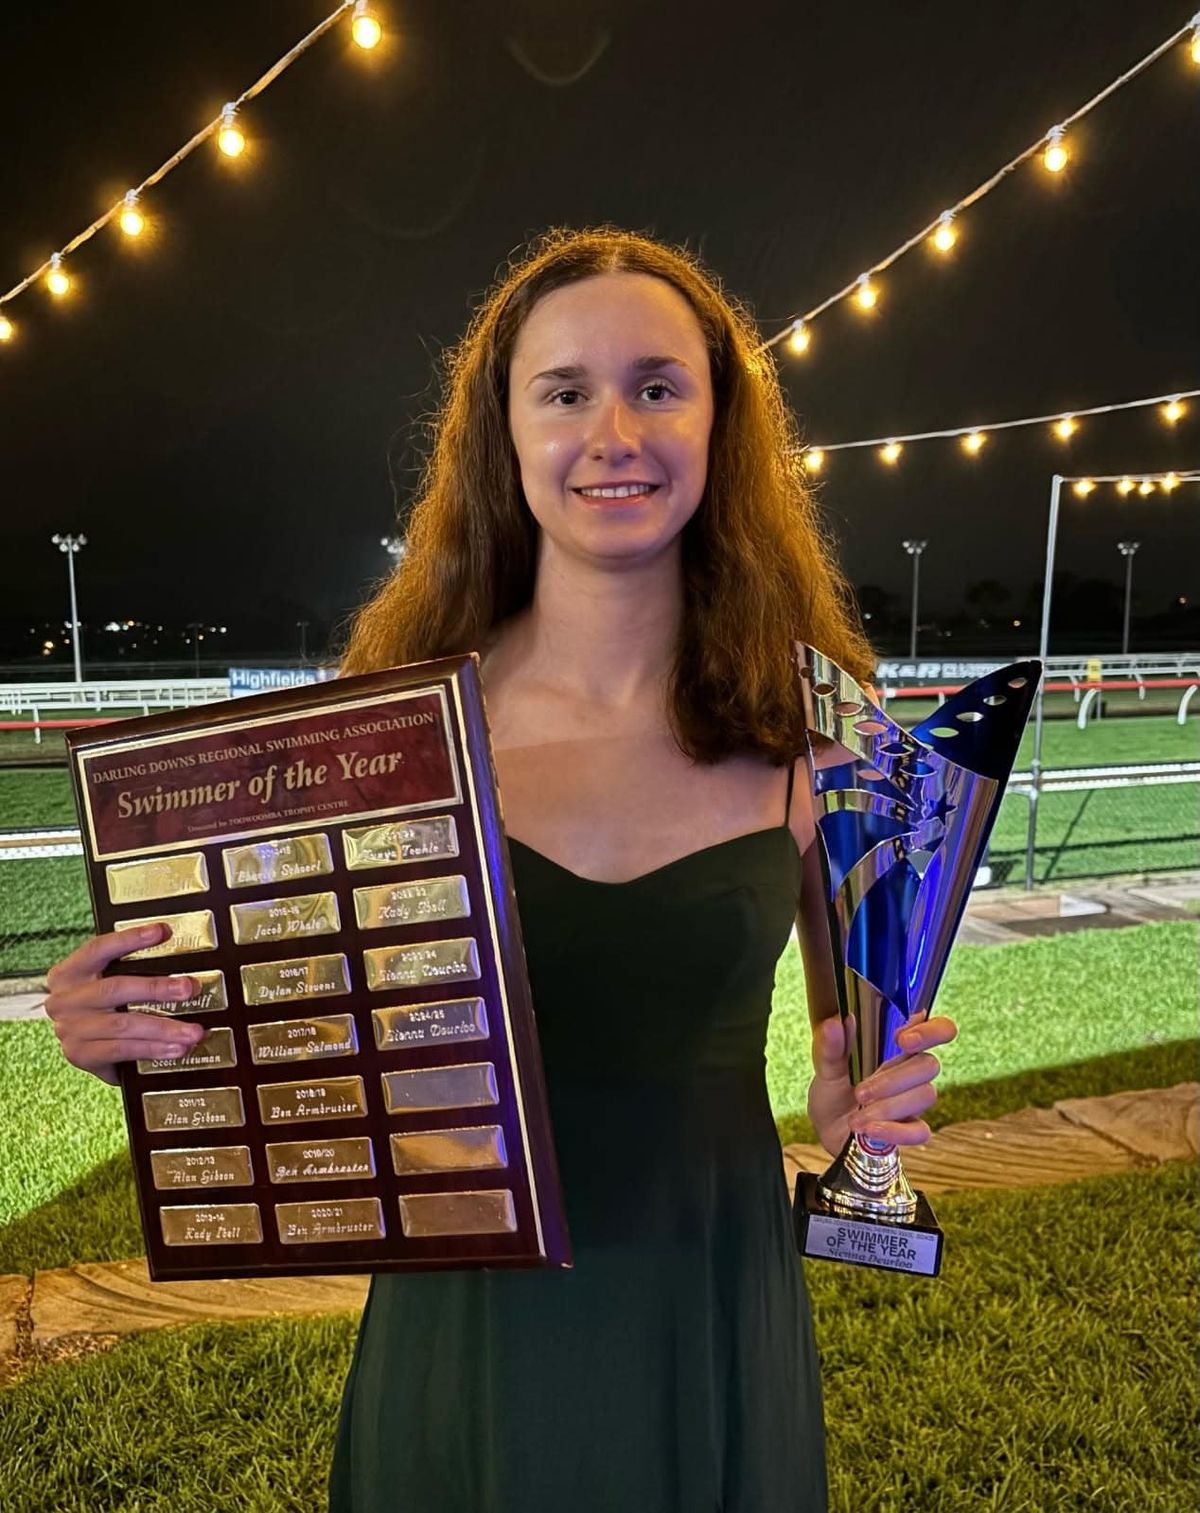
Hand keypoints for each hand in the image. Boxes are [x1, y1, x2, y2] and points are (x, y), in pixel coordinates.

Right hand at [44, 924, 205, 1085]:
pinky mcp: (80, 1055)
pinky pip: (122, 1050)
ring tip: (192, 1031)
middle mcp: (64, 1000)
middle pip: (115, 988)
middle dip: (156, 988)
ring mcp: (70, 1029)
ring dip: (164, 1028)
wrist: (79, 1048)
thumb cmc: (101, 1006)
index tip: (162, 931)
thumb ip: (132, 970)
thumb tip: (179, 966)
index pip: (98, 949)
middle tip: (189, 988)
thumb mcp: (105, 982)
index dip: (129, 939)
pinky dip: (153, 1049)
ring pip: (123, 1025)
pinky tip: (176, 1049)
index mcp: (68, 972)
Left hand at [807, 1009, 957, 1155]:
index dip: (931, 1030)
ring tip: (855, 1119)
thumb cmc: (833, 1094)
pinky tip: (870, 1131)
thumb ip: (830, 1047)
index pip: (936, 1030)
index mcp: (895, 1050)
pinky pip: (920, 1131)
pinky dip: (895, 1131)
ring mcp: (913, 1102)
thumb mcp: (825, 1069)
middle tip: (859, 1093)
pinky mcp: (910, 1129)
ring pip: (925, 1095)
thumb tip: (834, 1023)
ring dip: (888, 1107)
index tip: (902, 1039)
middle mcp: (910, 1073)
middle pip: (929, 1065)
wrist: (827, 1132)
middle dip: (893, 1079)